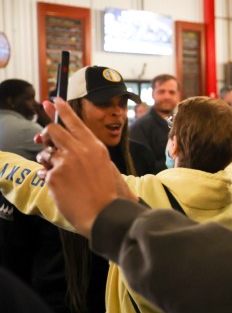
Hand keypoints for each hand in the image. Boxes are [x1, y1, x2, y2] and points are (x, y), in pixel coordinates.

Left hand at [35, 98, 120, 237]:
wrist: (105, 213)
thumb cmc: (108, 194)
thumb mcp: (105, 167)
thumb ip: (88, 155)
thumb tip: (66, 148)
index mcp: (95, 147)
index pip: (75, 122)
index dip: (62, 109)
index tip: (53, 99)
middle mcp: (80, 150)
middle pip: (53, 130)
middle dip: (46, 134)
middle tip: (44, 140)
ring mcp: (66, 161)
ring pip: (45, 152)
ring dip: (46, 161)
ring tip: (55, 173)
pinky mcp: (55, 175)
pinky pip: (42, 171)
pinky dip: (46, 178)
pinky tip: (57, 187)